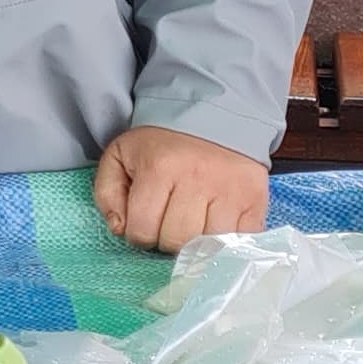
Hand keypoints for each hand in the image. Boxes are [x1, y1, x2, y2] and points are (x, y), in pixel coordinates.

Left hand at [94, 123, 267, 253]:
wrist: (212, 117)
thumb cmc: (161, 144)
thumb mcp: (120, 156)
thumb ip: (107, 193)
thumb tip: (119, 229)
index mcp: (159, 169)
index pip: (142, 231)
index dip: (139, 234)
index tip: (145, 222)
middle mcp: (197, 180)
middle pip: (175, 241)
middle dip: (166, 239)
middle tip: (169, 222)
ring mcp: (230, 192)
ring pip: (207, 246)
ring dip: (196, 244)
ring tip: (192, 224)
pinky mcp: (255, 200)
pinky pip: (239, 241)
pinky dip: (226, 242)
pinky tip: (215, 227)